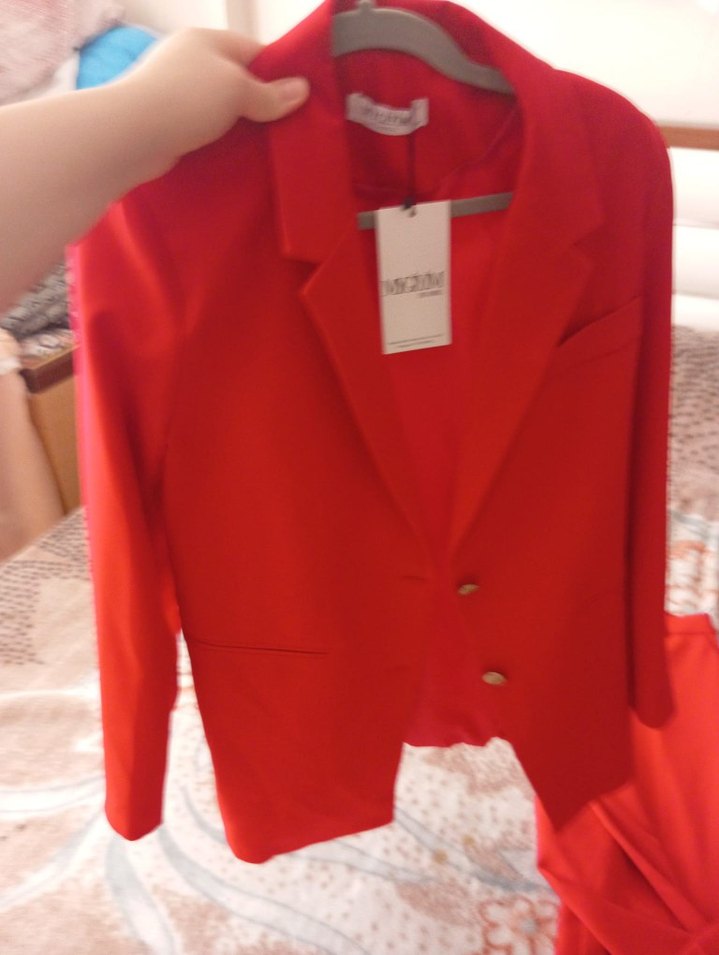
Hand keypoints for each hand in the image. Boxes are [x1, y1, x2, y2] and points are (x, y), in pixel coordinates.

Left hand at [117, 28, 309, 170]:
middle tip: (285, 129)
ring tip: (264, 147)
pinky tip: (233, 156)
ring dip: (238, 126)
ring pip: (220, 107)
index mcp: (206, 41)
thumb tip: (302, 89)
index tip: (299, 100)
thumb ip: (270, 93)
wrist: (130, 135)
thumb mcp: (237, 90)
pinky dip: (218, 140)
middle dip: (260, 103)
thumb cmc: (185, 99)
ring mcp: (174, 91)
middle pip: (237, 80)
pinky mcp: (166, 121)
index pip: (253, 51)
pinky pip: (203, 128)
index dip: (279, 73)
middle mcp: (188, 60)